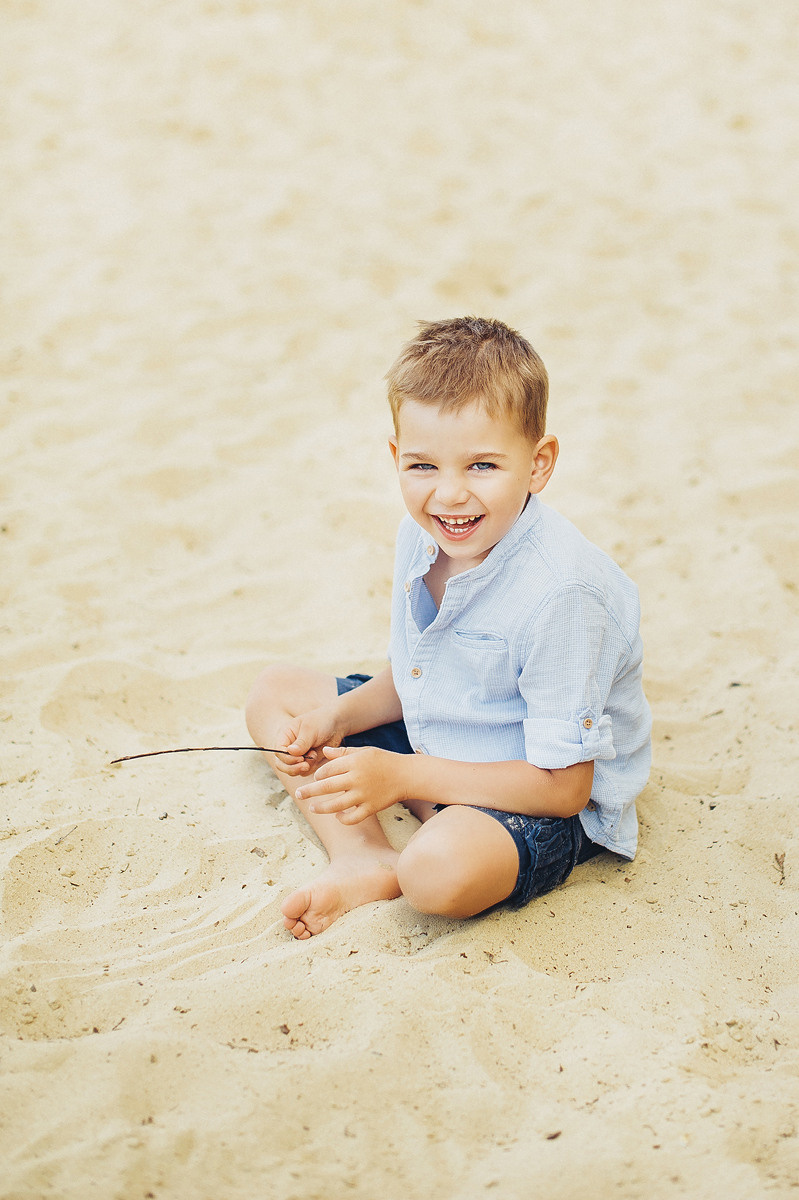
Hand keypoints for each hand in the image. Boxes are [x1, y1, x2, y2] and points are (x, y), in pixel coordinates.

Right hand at [273, 705, 343, 776]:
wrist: (336, 724)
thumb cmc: (321, 722)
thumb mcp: (311, 729)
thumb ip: (301, 742)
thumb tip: (290, 751)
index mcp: (285, 736)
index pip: (278, 752)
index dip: (287, 758)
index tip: (301, 758)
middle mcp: (288, 747)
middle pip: (281, 765)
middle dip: (293, 767)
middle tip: (307, 765)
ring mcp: (296, 756)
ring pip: (292, 770)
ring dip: (303, 767)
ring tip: (314, 755)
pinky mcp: (305, 762)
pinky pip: (304, 772)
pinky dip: (311, 768)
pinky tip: (317, 757)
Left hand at [295, 746, 409, 823]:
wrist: (406, 775)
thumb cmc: (383, 760)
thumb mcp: (364, 751)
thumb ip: (343, 752)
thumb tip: (323, 750)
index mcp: (354, 762)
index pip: (327, 770)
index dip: (318, 774)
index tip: (316, 777)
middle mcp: (357, 779)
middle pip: (326, 787)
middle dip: (309, 791)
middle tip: (298, 794)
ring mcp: (364, 795)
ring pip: (336, 805)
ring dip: (321, 807)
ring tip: (313, 807)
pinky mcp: (371, 808)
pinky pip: (352, 818)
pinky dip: (342, 819)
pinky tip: (337, 816)